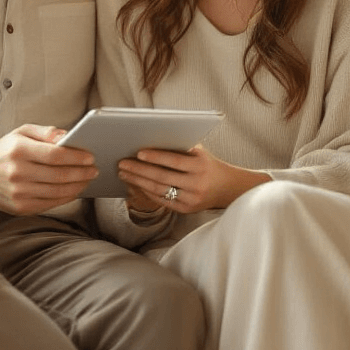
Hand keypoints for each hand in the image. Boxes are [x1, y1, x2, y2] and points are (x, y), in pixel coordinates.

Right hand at [0, 125, 97, 213]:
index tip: (90, 157)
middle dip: (82, 172)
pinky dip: (67, 197)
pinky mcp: (20, 207)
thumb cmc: (6, 150)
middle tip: (94, 169)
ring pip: (57, 191)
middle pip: (59, 175)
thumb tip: (68, 136)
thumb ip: (46, 132)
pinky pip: (51, 203)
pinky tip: (75, 190)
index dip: (76, 157)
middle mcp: (17, 172)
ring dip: (78, 186)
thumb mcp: (22, 132)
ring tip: (88, 179)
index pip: (54, 155)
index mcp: (18, 150)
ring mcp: (18, 192)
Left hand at [118, 144, 269, 213]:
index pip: (174, 161)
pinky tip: (136, 184)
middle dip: (139, 170)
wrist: (227, 187)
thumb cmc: (207, 164)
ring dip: (138, 182)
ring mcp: (192, 199)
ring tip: (124, 173)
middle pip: (162, 177)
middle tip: (122, 163)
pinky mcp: (187, 210)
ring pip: (160, 190)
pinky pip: (163, 201)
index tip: (138, 152)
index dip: (156, 157)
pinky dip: (147, 192)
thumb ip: (179, 147)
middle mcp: (197, 184)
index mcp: (201, 166)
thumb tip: (149, 140)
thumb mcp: (199, 152)